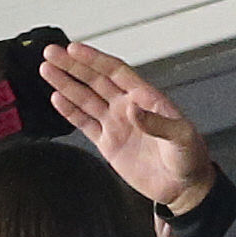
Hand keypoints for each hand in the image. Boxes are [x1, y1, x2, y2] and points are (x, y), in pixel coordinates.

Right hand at [40, 43, 214, 213]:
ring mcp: (115, 124)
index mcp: (146, 98)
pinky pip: (84, 123)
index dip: (94, 60)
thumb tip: (133, 110)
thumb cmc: (188, 158)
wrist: (181, 186)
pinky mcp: (107, 143)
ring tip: (47, 70)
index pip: (115, 72)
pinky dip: (69, 111)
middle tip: (51, 53)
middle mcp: (127, 107)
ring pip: (84, 99)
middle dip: (72, 66)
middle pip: (94, 80)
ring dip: (65, 84)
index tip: (74, 50)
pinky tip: (57, 99)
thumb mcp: (181, 137)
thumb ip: (157, 123)